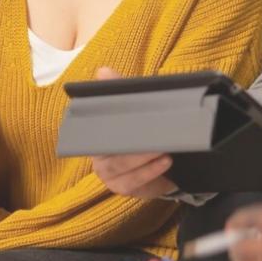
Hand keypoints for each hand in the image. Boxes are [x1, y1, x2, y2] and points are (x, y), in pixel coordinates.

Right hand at [85, 67, 177, 196]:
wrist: (154, 168)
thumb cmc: (137, 137)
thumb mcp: (131, 114)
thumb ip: (119, 92)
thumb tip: (103, 71)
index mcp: (96, 139)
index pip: (95, 130)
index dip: (104, 122)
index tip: (121, 117)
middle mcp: (100, 160)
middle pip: (111, 154)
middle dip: (133, 146)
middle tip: (154, 135)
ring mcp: (112, 177)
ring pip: (124, 169)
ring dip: (145, 160)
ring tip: (165, 150)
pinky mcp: (127, 189)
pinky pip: (136, 183)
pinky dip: (151, 173)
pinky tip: (166, 162)